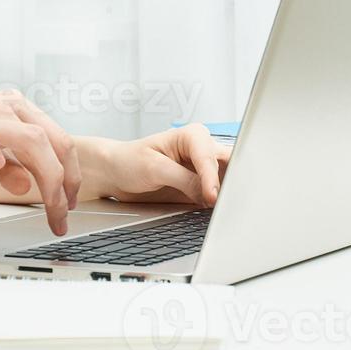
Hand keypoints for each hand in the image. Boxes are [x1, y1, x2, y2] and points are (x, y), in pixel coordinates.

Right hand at [0, 90, 82, 234]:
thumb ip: (10, 169)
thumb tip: (30, 185)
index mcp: (11, 107)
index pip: (56, 136)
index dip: (71, 171)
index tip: (70, 200)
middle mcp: (0, 105)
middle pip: (51, 139)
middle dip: (65, 181)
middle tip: (63, 212)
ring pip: (31, 139)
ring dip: (47, 179)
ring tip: (47, 206)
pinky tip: (1, 173)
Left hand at [91, 124, 229, 205]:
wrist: (117, 173)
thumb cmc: (129, 160)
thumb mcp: (154, 168)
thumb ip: (183, 180)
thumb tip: (209, 194)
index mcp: (191, 136)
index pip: (209, 157)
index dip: (212, 178)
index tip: (212, 197)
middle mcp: (202, 150)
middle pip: (229, 165)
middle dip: (233, 183)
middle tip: (231, 202)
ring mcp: (204, 169)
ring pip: (230, 180)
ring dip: (230, 194)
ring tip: (228, 210)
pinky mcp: (202, 187)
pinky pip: (220, 195)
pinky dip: (223, 204)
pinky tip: (221, 213)